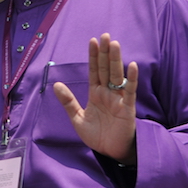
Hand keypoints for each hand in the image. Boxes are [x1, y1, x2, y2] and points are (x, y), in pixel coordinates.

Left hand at [53, 33, 137, 163]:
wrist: (110, 152)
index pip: (94, 70)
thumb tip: (56, 84)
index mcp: (95, 93)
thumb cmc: (96, 135)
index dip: (93, 56)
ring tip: (114, 44)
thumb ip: (68, 102)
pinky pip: (130, 92)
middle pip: (105, 69)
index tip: (92, 40)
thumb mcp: (77, 119)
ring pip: (117, 76)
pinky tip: (131, 66)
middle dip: (105, 53)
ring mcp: (118, 99)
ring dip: (116, 60)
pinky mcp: (128, 108)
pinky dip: (131, 80)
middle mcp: (107, 93)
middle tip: (105, 35)